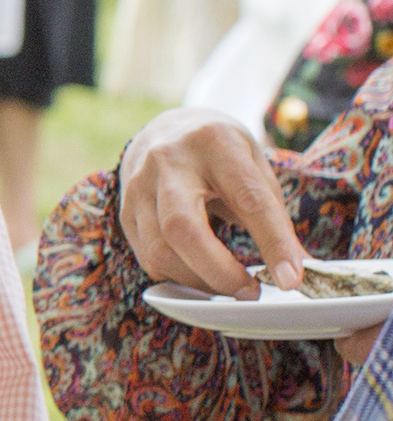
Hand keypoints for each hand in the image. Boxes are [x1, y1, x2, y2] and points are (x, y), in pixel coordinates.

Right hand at [117, 105, 303, 294]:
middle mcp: (168, 161)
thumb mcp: (253, 165)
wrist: (167, 129)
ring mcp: (138, 186)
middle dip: (219, 272)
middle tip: (249, 292)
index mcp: (214, 142)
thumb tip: (295, 269)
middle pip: (184, 229)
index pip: (248, 199)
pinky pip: (147, 257)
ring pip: (160, 252)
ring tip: (228, 285)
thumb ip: (272, 214)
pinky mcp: (124, 211)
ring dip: (199, 280)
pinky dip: (178, 275)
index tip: (291, 280)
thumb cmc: (219, 152)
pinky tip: (200, 273)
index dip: (272, 243)